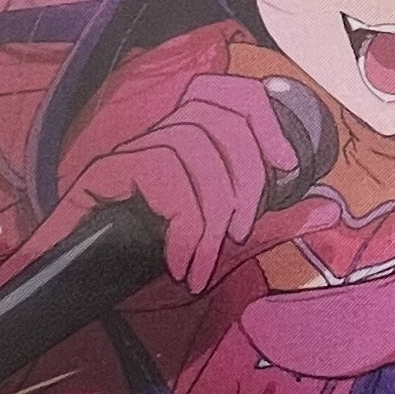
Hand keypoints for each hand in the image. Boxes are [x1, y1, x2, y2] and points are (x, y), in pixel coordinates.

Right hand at [37, 64, 309, 294]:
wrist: (69, 303)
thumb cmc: (143, 276)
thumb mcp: (218, 246)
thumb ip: (266, 227)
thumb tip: (324, 209)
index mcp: (181, 146)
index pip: (223, 91)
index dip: (262, 115)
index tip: (287, 164)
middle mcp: (150, 140)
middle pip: (215, 116)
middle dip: (245, 176)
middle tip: (237, 236)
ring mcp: (122, 156)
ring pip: (190, 145)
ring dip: (210, 212)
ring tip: (203, 259)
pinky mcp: (97, 176)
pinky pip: (160, 173)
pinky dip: (183, 224)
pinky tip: (180, 262)